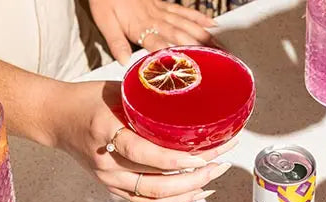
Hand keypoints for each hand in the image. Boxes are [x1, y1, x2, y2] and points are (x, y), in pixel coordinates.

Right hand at [47, 81, 236, 201]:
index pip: (142, 153)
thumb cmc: (86, 101)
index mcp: (105, 132)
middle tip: (219, 163)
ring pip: (153, 198)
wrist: (57, 119)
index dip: (173, 158)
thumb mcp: (117, 92)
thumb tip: (187, 101)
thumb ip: (147, 100)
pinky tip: (194, 193)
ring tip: (213, 178)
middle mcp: (107, 163)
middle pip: (154, 183)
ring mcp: (110, 180)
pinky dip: (173, 201)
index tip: (200, 155)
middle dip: (192, 178)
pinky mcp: (114, 188)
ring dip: (187, 192)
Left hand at [89, 0, 216, 64]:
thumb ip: (116, 42)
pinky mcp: (163, 4)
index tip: (187, 70)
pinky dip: (199, 18)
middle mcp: (155, 19)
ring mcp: (162, 11)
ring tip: (220, 49)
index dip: (173, 57)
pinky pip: (184, 12)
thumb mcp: (105, 22)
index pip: (159, 45)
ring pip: (187, 24)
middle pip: (181, 36)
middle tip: (216, 63)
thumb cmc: (105, 0)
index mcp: (140, 27)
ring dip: (204, 37)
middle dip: (199, 49)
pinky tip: (212, 24)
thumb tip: (124, 62)